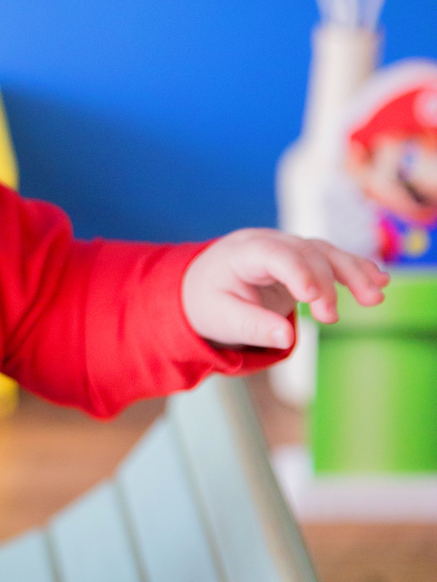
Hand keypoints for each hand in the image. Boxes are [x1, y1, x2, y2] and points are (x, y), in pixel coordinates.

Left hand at [181, 229, 387, 350]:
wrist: (203, 287)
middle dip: (324, 283)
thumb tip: (286, 338)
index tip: (311, 297)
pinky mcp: (302, 259)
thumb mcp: (221, 319)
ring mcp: (288, 247)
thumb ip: (252, 327)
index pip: (273, 254)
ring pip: (325, 252)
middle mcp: (268, 242)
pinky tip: (379, 281)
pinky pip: (331, 259)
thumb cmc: (209, 303)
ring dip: (353, 273)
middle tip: (331, 318)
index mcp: (241, 253)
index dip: (296, 271)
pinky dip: (354, 270)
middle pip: (305, 253)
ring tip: (375, 297)